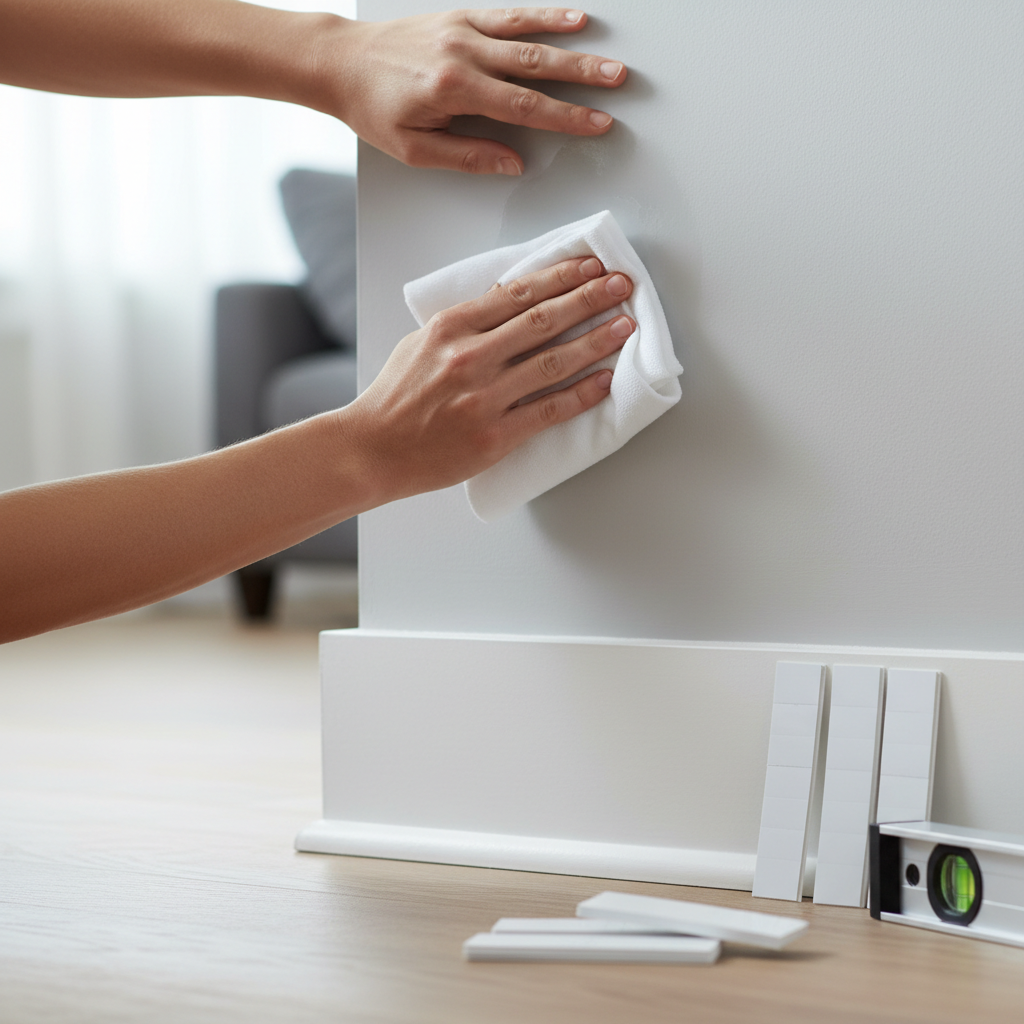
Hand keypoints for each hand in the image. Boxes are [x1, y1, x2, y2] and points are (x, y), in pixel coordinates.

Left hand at [318, 8, 626, 174]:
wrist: (338, 62)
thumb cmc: (373, 109)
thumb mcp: (414, 149)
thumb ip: (466, 157)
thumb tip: (513, 164)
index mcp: (453, 90)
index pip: (523, 107)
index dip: (565, 117)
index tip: (596, 123)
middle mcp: (462, 54)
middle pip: (534, 66)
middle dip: (581, 76)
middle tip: (617, 82)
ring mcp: (462, 30)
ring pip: (527, 36)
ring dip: (571, 44)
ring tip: (606, 54)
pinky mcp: (458, 17)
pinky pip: (508, 15)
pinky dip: (541, 15)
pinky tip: (570, 16)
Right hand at [346, 256, 633, 500]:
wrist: (373, 449)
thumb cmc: (396, 397)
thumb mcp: (421, 342)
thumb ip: (465, 322)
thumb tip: (509, 297)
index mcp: (451, 327)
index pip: (518, 293)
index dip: (560, 278)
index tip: (591, 267)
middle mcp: (470, 357)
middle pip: (543, 320)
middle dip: (589, 299)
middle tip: (622, 286)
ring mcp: (484, 398)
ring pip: (553, 363)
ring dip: (595, 342)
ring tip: (625, 328)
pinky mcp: (494, 435)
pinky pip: (549, 410)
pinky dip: (582, 394)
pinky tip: (605, 381)